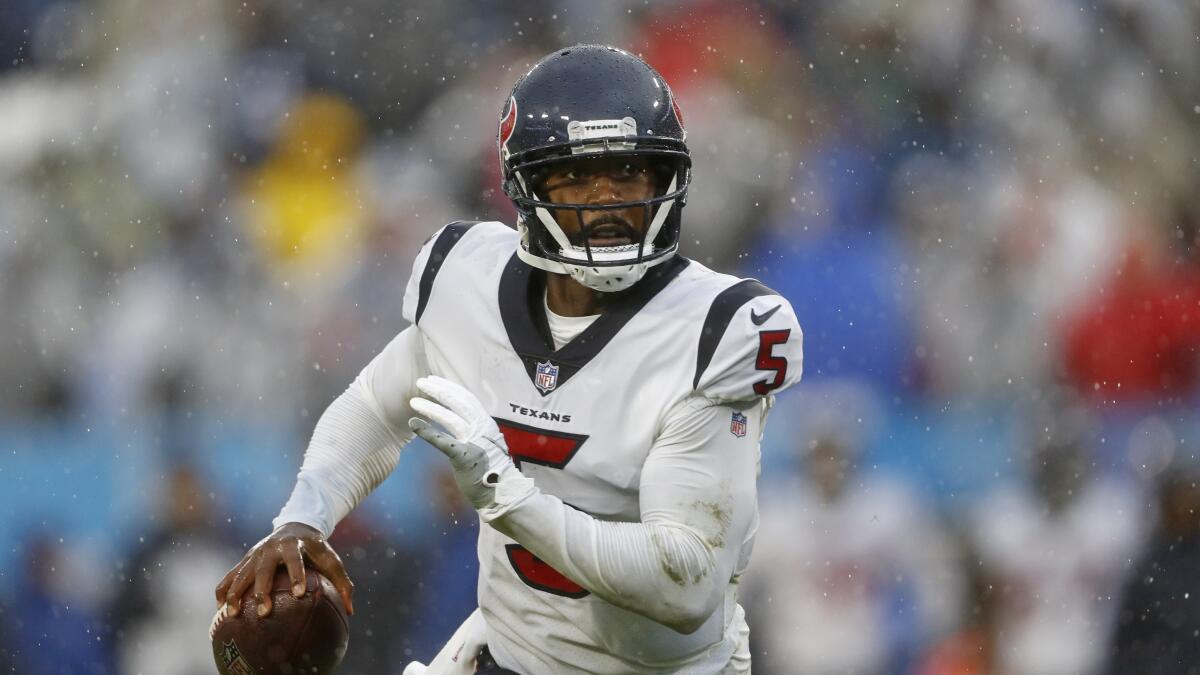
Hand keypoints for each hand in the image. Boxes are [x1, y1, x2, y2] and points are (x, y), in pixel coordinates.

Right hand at [214, 521, 353, 617]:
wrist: (295, 526)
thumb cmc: (316, 549)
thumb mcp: (331, 559)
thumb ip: (342, 582)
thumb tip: (350, 610)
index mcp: (294, 544)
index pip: (295, 559)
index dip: (297, 575)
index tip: (299, 593)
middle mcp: (271, 548)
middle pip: (264, 569)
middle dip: (262, 590)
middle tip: (264, 611)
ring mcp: (255, 554)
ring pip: (241, 573)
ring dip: (235, 593)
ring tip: (233, 614)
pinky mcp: (245, 560)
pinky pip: (230, 576)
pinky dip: (223, 591)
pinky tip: (221, 610)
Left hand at [409, 376, 513, 509]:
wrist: (502, 493)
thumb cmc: (492, 470)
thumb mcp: (488, 444)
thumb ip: (477, 431)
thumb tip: (463, 421)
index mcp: (486, 424)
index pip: (467, 398)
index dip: (450, 387)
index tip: (435, 380)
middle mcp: (481, 429)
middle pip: (458, 403)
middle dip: (438, 390)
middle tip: (421, 382)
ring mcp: (474, 442)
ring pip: (450, 418)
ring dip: (430, 408)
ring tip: (413, 401)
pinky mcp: (464, 457)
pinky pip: (442, 441)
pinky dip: (427, 431)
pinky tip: (414, 423)